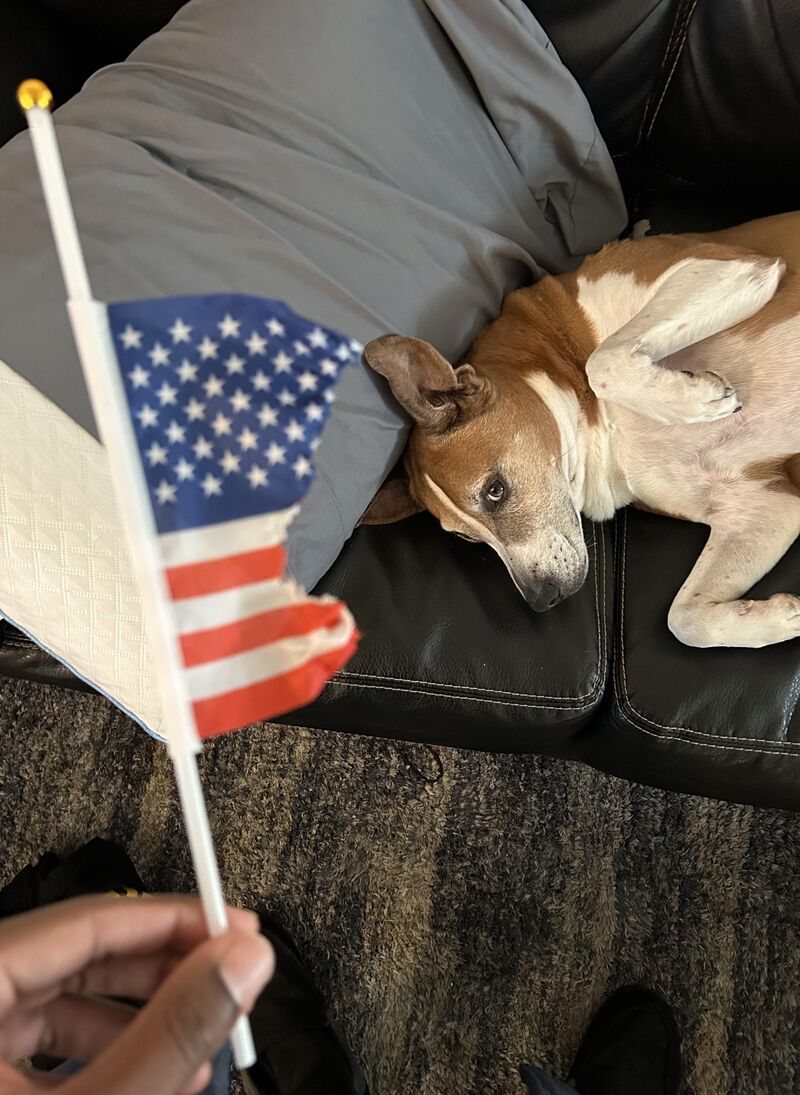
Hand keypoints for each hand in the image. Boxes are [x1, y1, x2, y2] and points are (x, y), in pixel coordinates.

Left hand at [0, 894, 273, 1093]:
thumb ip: (166, 1034)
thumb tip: (239, 963)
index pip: (90, 918)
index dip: (172, 918)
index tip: (235, 927)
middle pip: (82, 954)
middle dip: (166, 968)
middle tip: (231, 975)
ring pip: (68, 1000)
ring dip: (146, 1016)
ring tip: (207, 1036)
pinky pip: (48, 1043)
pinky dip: (111, 1051)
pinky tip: (164, 1072)